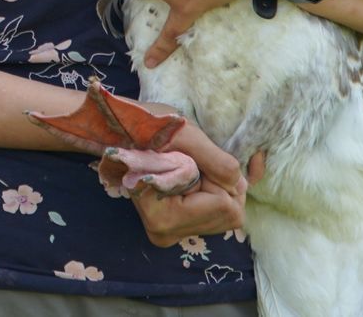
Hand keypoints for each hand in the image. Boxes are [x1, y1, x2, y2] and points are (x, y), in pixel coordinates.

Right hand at [128, 114, 265, 248]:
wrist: (123, 132)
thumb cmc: (147, 128)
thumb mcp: (185, 135)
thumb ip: (216, 161)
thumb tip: (238, 186)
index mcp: (162, 218)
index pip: (223, 204)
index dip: (216, 176)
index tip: (190, 159)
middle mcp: (165, 234)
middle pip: (230, 214)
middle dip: (221, 184)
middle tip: (194, 163)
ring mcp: (172, 234)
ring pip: (229, 216)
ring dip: (220, 188)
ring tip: (192, 170)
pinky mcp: (179, 229)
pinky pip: (220, 217)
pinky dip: (218, 194)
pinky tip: (199, 179)